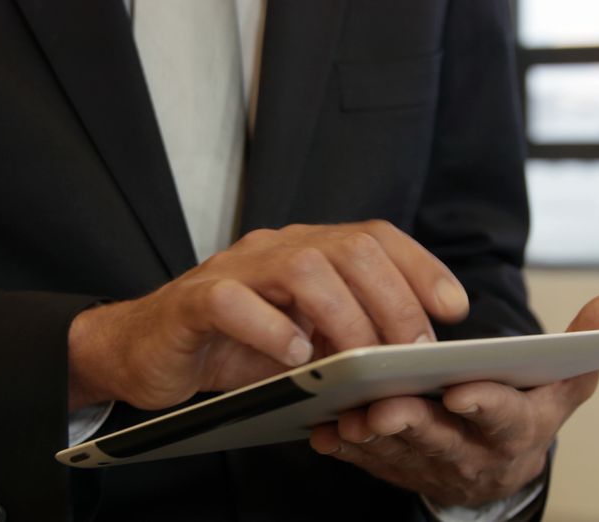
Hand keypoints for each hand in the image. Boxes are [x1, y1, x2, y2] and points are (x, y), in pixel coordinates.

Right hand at [66, 221, 469, 411]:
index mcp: (307, 251)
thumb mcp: (304, 342)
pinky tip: (295, 358)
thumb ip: (347, 337)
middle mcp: (275, 248)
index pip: (374, 238)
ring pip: (302, 269)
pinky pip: (234, 302)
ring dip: (343, 316)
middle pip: (349, 248)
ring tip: (359, 360)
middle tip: (411, 351)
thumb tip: (411, 359)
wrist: (145, 352)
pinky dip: (272, 329)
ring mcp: (234, 269)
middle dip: (392, 300)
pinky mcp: (194, 301)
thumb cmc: (232, 348)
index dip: (420, 267)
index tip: (454, 308)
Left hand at [308, 290, 598, 506]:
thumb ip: (590, 341)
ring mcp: (430, 464)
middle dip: (414, 423)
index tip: (463, 390)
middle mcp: (472, 453)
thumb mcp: (565, 379)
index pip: (505, 419)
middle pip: (441, 440)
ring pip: (397, 453)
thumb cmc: (527, 407)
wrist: (496, 465)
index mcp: (517, 429)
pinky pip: (366, 462)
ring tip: (347, 414)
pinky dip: (345, 447)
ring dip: (371, 437)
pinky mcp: (395, 468)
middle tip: (386, 405)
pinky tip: (323, 429)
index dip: (486, 406)